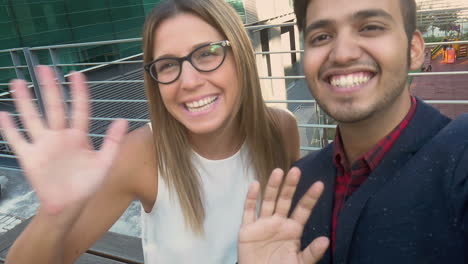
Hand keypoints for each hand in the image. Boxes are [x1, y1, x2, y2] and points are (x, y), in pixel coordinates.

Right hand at [0, 66, 126, 214]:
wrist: (69, 205)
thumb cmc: (88, 184)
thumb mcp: (104, 163)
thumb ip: (112, 142)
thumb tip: (123, 120)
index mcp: (79, 136)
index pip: (79, 109)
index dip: (78, 92)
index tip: (76, 74)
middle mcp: (60, 136)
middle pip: (54, 107)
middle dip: (50, 88)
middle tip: (44, 68)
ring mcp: (44, 145)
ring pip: (33, 118)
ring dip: (25, 101)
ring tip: (18, 82)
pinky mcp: (30, 157)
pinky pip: (17, 140)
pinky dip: (9, 128)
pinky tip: (3, 114)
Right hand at [238, 167, 328, 263]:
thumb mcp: (299, 263)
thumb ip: (312, 253)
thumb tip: (326, 240)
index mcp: (293, 229)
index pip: (303, 210)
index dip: (310, 197)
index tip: (320, 184)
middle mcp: (278, 222)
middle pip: (285, 200)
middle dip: (290, 186)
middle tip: (296, 170)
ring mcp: (262, 224)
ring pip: (268, 201)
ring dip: (272, 187)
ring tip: (278, 172)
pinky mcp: (247, 229)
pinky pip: (249, 211)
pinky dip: (251, 198)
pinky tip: (254, 184)